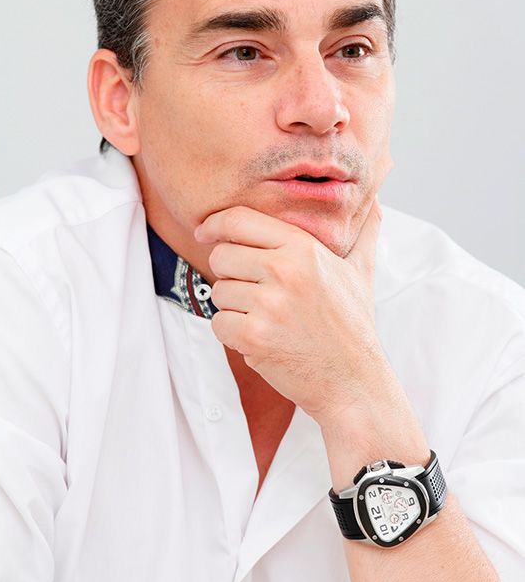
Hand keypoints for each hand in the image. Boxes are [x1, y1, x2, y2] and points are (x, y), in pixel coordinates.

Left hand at [194, 197, 384, 426]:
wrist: (354, 382)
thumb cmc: (352, 325)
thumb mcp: (360, 271)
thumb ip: (363, 231)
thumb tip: (375, 200)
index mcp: (303, 248)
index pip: (239, 220)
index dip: (215, 224)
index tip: (205, 232)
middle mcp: (285, 271)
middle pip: (221, 256)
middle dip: (230, 274)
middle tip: (255, 291)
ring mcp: (269, 305)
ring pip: (218, 292)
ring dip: (233, 307)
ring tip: (266, 318)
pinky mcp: (255, 338)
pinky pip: (218, 324)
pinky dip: (232, 334)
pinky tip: (260, 338)